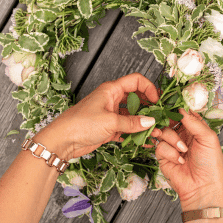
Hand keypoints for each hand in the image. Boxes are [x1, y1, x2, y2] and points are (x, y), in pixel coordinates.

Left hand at [34, 73, 159, 160]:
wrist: (62, 141)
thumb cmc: (80, 124)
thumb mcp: (110, 122)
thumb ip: (132, 122)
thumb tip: (150, 121)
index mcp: (111, 90)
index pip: (136, 81)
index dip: (149, 88)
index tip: (157, 101)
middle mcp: (112, 100)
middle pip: (136, 99)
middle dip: (149, 107)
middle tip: (159, 117)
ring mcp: (111, 114)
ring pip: (132, 115)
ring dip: (143, 123)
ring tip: (155, 132)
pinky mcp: (109, 128)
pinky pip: (126, 129)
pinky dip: (135, 134)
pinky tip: (144, 141)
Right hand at [154, 108, 222, 210]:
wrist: (203, 188)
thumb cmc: (211, 165)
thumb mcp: (208, 138)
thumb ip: (195, 122)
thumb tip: (182, 109)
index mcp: (195, 129)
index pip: (184, 113)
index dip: (179, 109)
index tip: (175, 105)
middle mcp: (183, 136)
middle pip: (170, 120)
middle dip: (170, 121)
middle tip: (173, 123)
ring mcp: (172, 145)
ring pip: (163, 132)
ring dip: (173, 140)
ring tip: (183, 150)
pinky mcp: (163, 156)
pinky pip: (160, 146)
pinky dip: (170, 152)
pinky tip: (179, 160)